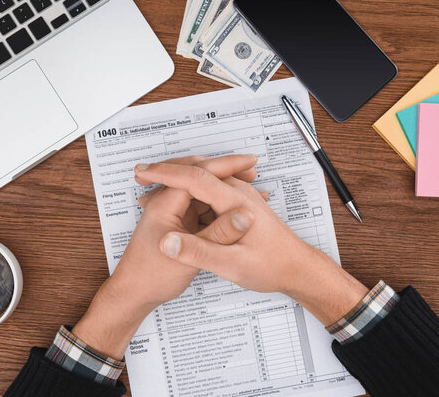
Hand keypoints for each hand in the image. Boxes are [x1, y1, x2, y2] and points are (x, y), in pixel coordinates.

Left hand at [73, 155, 258, 358]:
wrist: (133, 294)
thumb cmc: (150, 278)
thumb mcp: (190, 258)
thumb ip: (218, 235)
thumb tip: (244, 215)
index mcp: (164, 204)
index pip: (197, 172)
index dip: (226, 165)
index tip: (248, 162)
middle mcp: (166, 202)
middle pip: (198, 174)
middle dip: (225, 169)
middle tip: (251, 169)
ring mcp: (173, 211)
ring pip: (201, 189)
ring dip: (223, 185)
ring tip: (249, 187)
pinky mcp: (178, 222)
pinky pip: (201, 205)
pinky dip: (218, 203)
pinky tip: (236, 209)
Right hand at [134, 161, 368, 325]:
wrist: (297, 268)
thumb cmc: (273, 266)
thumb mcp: (233, 265)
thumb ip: (200, 252)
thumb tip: (169, 242)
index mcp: (236, 201)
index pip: (195, 177)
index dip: (165, 173)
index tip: (143, 173)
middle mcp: (237, 192)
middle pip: (196, 170)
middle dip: (166, 171)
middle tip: (140, 177)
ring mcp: (238, 197)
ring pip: (200, 180)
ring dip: (174, 182)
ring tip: (149, 191)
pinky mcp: (236, 205)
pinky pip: (207, 193)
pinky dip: (186, 195)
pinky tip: (174, 205)